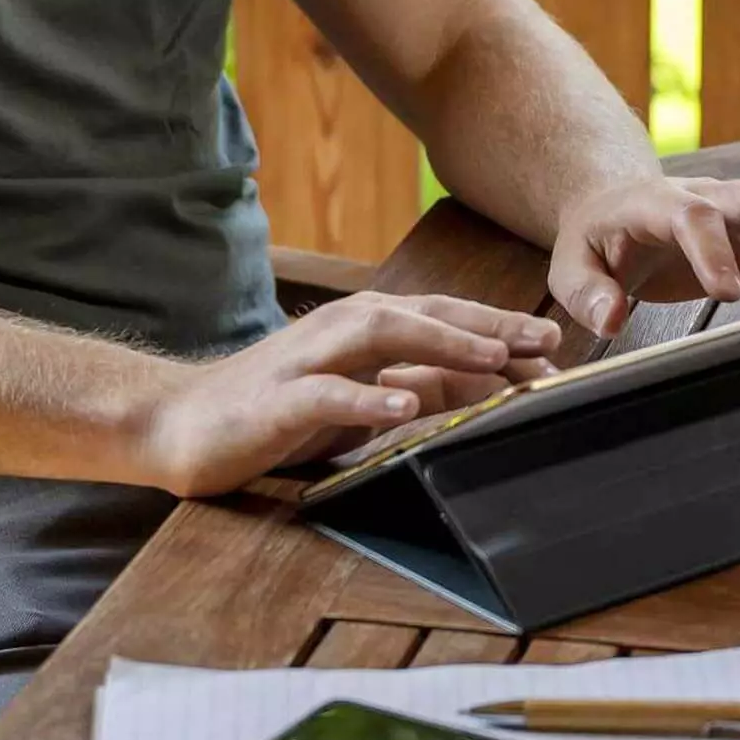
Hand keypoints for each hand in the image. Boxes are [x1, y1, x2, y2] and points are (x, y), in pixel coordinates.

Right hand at [141, 292, 560, 496]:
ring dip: (443, 344)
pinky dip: (368, 398)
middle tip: (546, 343)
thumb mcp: (363, 399)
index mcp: (366, 327)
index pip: (445, 319)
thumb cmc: (279, 411)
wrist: (182, 423)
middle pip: (426, 315)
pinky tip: (401, 406)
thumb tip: (495, 380)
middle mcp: (343, 330)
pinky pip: (328, 395)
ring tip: (494, 356)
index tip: (558, 347)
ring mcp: (309, 361)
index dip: (501, 329)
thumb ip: (422, 384)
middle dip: (490, 326)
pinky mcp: (278, 401)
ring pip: (384, 336)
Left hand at [548, 175, 739, 337]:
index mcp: (655, 203)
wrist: (611, 210)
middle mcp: (702, 201)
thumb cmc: (594, 239)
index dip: (713, 250)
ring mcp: (729, 221)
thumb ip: (588, 292)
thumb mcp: (571, 266)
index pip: (691, 216)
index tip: (727, 291)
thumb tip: (609, 319)